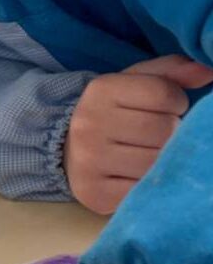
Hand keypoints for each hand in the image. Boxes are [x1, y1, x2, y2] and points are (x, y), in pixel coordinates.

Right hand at [64, 55, 212, 214]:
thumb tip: (206, 71)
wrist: (64, 148)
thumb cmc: (112, 113)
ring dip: (162, 160)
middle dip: (170, 133)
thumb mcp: (133, 84)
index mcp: (101, 90)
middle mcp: (90, 124)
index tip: (166, 109)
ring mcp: (90, 160)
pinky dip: (148, 184)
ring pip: (157, 162)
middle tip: (155, 135)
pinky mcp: (95, 192)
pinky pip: (144, 191)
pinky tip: (137, 175)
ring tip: (147, 154)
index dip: (176, 102)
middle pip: (164, 130)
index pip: (164, 94)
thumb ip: (170, 73)